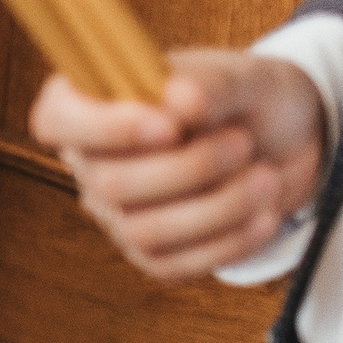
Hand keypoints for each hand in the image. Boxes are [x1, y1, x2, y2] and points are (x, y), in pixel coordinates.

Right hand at [28, 49, 326, 282]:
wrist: (285, 141)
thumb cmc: (246, 99)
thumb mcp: (239, 77)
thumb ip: (208, 84)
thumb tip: (182, 100)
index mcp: (93, 104)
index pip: (57, 120)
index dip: (103, 128)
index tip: (169, 126)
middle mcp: (93, 163)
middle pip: (109, 184)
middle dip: (189, 168)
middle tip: (243, 141)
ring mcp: (118, 214)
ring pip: (144, 231)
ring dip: (217, 208)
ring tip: (267, 178)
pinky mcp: (154, 254)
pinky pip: (177, 264)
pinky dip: (229, 242)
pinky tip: (266, 215)